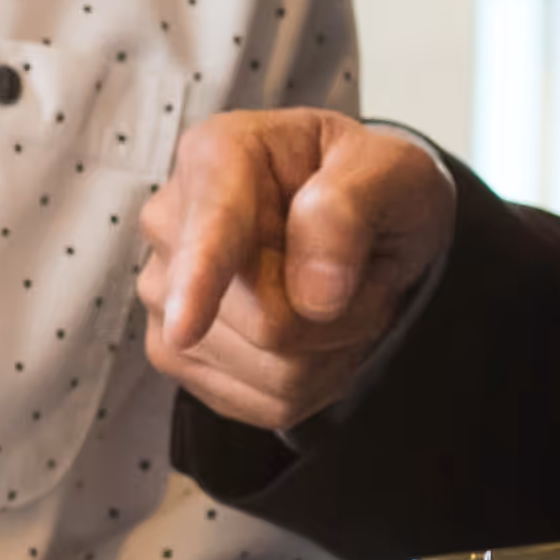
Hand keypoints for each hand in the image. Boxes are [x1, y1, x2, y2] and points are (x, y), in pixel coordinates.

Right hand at [135, 108, 456, 428]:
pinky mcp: (176, 353)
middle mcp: (174, 224)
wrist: (358, 224)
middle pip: (266, 322)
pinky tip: (311, 334)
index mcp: (220, 155)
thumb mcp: (393, 171)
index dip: (199, 282)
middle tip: (357, 273)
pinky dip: (310, 382)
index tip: (186, 327)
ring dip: (328, 350)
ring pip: (270, 370)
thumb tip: (316, 294)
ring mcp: (165, 296)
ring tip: (332, 297)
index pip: (214, 230)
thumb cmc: (369, 187)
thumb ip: (353, 209)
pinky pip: (263, 403)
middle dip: (336, 317)